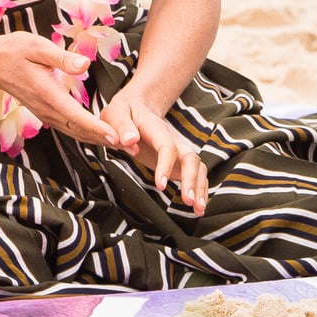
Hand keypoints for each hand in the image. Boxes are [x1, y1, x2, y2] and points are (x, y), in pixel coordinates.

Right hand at [0, 32, 121, 149]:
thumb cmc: (13, 50)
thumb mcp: (38, 46)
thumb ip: (62, 57)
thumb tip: (85, 64)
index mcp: (47, 94)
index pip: (77, 116)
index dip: (98, 128)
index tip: (116, 137)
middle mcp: (47, 109)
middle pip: (79, 131)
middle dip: (105, 140)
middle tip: (132, 146)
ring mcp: (45, 113)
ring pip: (74, 132)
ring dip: (98, 140)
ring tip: (122, 145)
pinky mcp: (44, 112)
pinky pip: (68, 127)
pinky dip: (86, 133)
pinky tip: (99, 134)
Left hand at [101, 84, 208, 215]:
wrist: (136, 107)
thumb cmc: (123, 112)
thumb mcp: (116, 113)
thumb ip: (121, 126)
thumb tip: (130, 141)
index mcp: (156, 129)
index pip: (167, 146)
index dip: (166, 165)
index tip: (160, 185)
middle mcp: (172, 139)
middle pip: (190, 157)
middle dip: (191, 179)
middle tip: (188, 201)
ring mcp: (178, 150)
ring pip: (197, 166)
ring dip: (200, 187)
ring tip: (198, 210)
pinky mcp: (178, 160)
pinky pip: (195, 174)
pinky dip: (200, 189)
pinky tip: (198, 207)